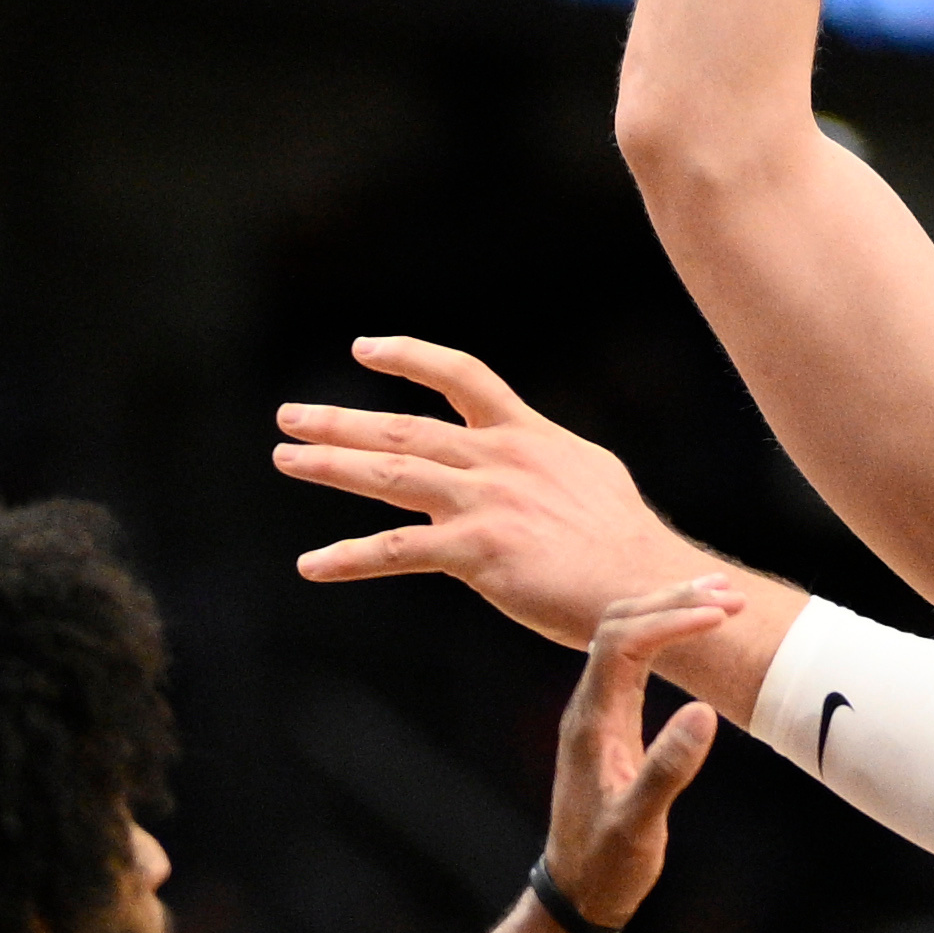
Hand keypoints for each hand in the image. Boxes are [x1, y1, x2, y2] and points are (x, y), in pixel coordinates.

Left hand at [277, 338, 702, 647]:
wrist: (648, 584)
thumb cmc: (623, 543)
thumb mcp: (586, 476)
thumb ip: (541, 462)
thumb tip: (522, 462)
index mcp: (527, 435)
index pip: (463, 376)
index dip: (410, 357)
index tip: (363, 348)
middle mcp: (500, 458)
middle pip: (405, 428)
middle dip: (341, 420)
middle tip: (289, 416)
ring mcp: (485, 502)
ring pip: (390, 474)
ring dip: (330, 465)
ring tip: (285, 458)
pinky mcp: (477, 551)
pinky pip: (396, 551)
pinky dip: (348, 558)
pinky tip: (311, 564)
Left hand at [543, 591, 725, 931]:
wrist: (576, 892)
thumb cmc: (604, 865)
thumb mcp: (639, 826)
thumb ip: (667, 770)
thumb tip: (703, 712)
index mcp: (591, 723)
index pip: (623, 643)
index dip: (670, 620)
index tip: (721, 617)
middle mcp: (588, 708)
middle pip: (618, 624)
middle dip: (673, 601)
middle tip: (733, 595)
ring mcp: (597, 713)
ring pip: (625, 637)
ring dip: (670, 611)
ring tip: (724, 598)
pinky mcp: (611, 724)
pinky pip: (633, 661)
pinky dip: (666, 636)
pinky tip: (695, 631)